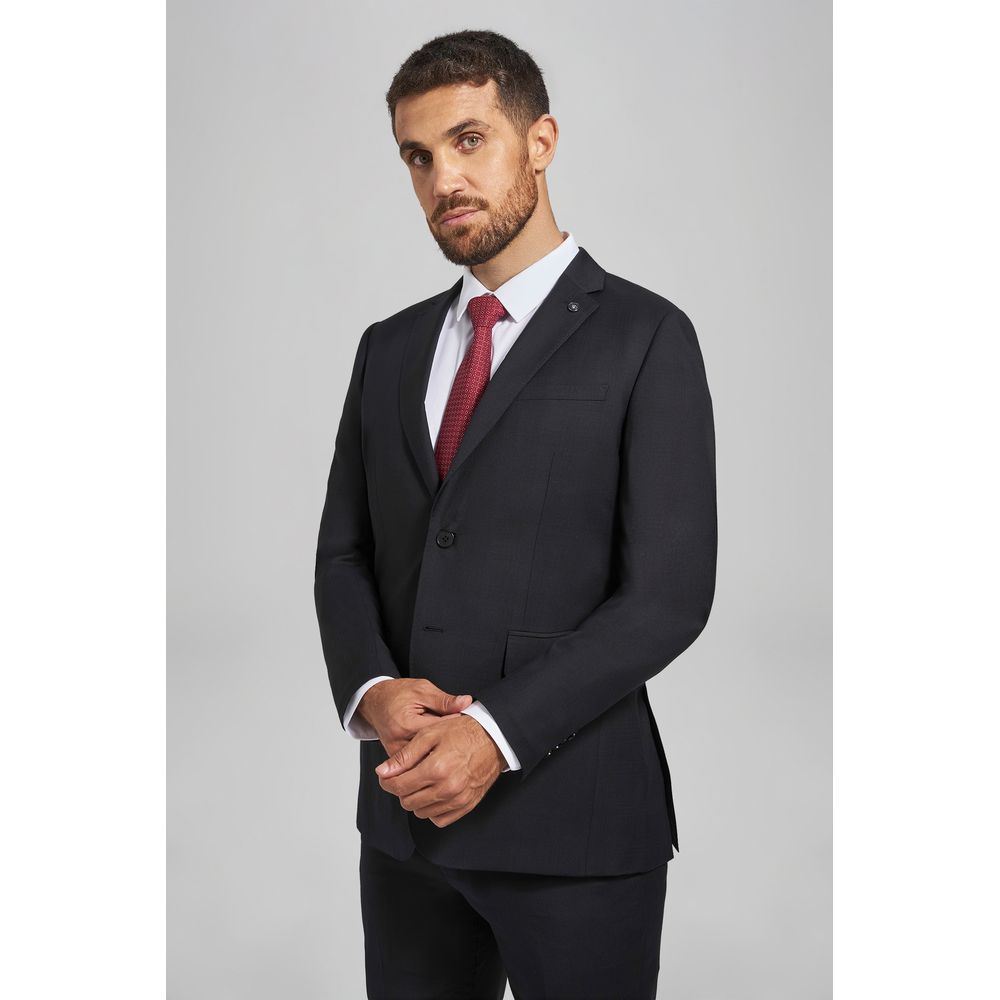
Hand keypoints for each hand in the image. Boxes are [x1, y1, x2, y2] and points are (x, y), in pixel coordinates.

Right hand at [358, 678, 473, 757]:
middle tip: (466, 739)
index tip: (469, 723)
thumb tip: (466, 702)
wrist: (375, 703)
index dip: (457, 726)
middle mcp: (400, 742)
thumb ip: (444, 700)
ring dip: (441, 754)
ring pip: (426, 760)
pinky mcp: (397, 761)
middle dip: (451, 744)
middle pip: (434, 750)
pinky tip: (441, 753)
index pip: (440, 730)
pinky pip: (418, 764)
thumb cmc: (398, 694)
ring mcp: (397, 754)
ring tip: (456, 748)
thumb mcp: (422, 690)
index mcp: (407, 724)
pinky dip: (430, 758)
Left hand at [375, 714, 505, 827]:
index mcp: (436, 768)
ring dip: (415, 799)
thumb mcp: (430, 734)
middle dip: (400, 789)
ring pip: (421, 812)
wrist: (494, 737)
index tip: (386, 775)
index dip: (387, 781)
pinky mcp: (467, 805)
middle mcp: (447, 788)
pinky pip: (440, 819)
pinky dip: (432, 810)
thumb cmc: (463, 731)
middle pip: (408, 802)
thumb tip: (382, 771)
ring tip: (421, 781)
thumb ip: (405, 755)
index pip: (399, 786)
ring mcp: (458, 799)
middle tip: (404, 775)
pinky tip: (433, 792)